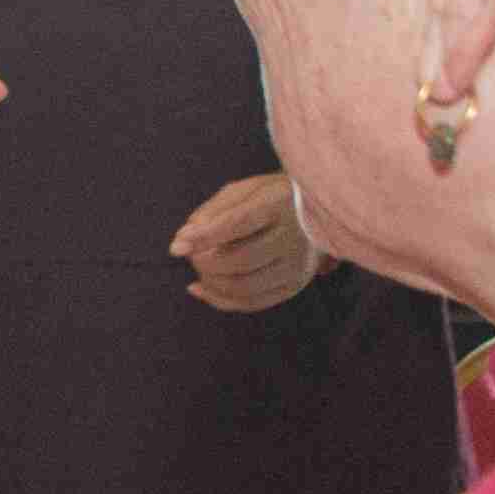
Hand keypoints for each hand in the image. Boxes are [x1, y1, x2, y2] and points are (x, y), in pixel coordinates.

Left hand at [173, 171, 320, 310]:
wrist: (317, 213)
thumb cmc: (271, 198)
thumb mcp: (243, 191)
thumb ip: (212, 211)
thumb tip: (184, 238)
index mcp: (277, 205)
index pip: (237, 224)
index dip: (204, 237)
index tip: (177, 247)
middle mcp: (292, 238)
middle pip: (241, 260)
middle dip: (205, 263)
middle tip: (191, 255)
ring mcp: (296, 265)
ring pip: (246, 287)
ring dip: (212, 283)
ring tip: (199, 270)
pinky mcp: (294, 285)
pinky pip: (254, 302)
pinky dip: (222, 300)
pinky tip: (202, 288)